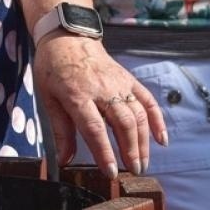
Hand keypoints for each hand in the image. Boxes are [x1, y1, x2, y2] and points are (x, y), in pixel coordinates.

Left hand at [33, 35, 167, 177]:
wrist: (67, 37)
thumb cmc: (53, 69)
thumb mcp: (48, 98)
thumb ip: (60, 130)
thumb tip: (65, 161)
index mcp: (77, 95)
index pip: (94, 128)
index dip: (104, 152)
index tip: (111, 172)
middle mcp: (102, 89)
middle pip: (122, 122)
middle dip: (131, 150)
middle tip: (134, 171)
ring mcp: (119, 83)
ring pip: (138, 114)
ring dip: (143, 141)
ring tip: (142, 163)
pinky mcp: (129, 79)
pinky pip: (147, 100)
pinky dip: (157, 120)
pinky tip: (162, 140)